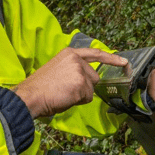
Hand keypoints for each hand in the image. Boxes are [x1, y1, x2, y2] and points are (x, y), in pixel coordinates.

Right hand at [14, 48, 128, 118]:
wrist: (30, 96)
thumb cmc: (40, 87)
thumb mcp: (57, 69)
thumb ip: (73, 69)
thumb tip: (86, 80)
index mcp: (69, 53)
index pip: (95, 53)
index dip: (111, 58)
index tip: (123, 62)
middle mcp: (76, 59)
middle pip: (94, 77)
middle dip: (85, 87)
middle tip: (65, 90)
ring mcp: (80, 71)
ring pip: (91, 89)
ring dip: (81, 95)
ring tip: (63, 93)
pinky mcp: (81, 84)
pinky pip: (87, 97)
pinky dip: (78, 101)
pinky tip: (65, 98)